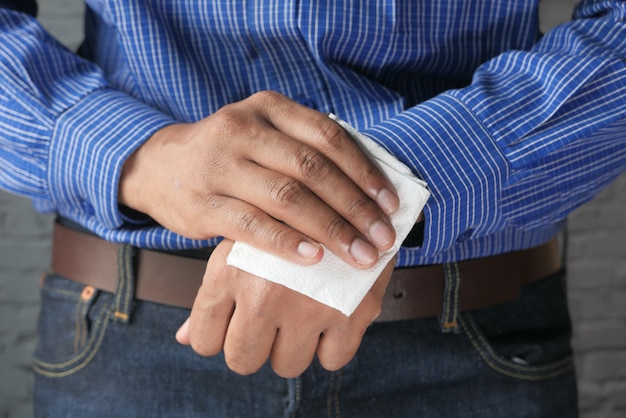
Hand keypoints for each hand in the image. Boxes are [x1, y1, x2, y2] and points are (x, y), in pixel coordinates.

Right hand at [120, 91, 398, 267]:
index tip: (390, 203)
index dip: (364, 170)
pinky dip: (287, 242)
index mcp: (268, 108)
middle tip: (383, 238)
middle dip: (355, 207)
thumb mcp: (263, 134)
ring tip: (359, 255)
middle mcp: (243, 130)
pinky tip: (314, 258)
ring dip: (330, 229)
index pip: (327, 136)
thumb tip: (369, 189)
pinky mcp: (204, 203)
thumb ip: (306, 151)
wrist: (159, 166)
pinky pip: (252, 225)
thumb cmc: (229, 155)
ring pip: (286, 197)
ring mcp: (220, 165)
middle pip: (311, 169)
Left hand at [175, 239, 395, 377]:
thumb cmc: (284, 221)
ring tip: (301, 312)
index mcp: (229, 272)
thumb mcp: (240, 246)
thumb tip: (184, 338)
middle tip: (269, 323)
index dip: (217, 338)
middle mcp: (264, 295)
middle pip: (242, 360)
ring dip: (292, 347)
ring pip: (287, 365)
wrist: (347, 190)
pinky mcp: (350, 313)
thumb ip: (212, 297)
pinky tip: (330, 315)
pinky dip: (332, 345)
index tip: (233, 326)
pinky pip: (332, 360)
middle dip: (253, 347)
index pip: (204, 340)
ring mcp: (308, 307)